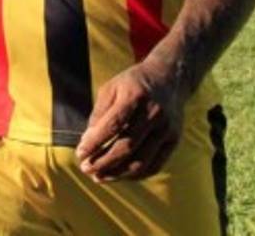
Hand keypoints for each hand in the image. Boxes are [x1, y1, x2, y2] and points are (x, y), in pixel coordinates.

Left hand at [76, 60, 185, 181]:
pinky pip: (154, 166)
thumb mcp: (112, 88)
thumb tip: (88, 143)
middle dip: (103, 162)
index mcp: (136, 95)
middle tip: (86, 168)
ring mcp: (167, 128)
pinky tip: (119, 174)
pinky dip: (134, 175)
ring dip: (117, 174)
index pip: (113, 125)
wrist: (168, 78)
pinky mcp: (174, 140)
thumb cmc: (133, 84)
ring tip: (99, 176)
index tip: (80, 153)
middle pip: (127, 147)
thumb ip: (99, 113)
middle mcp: (155, 112)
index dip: (95, 143)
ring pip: (141, 162)